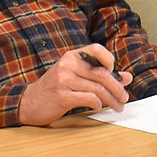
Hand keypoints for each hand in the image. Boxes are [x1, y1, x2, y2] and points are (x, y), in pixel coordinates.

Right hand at [18, 45, 132, 125]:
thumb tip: (127, 77)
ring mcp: (63, 80)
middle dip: (117, 88)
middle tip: (124, 98)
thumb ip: (100, 75)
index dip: (109, 60)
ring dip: (111, 100)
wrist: (29, 102)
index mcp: (71, 56)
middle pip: (101, 74)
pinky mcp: (62, 96)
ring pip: (97, 88)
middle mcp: (67, 64)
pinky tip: (98, 107)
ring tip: (117, 106)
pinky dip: (98, 104)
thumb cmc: (55, 88)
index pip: (96, 49)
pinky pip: (88, 98)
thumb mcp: (75, 76)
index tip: (114, 73)